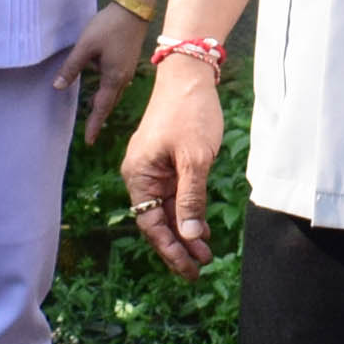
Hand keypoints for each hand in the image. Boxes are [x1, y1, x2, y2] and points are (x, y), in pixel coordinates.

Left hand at [56, 2, 153, 142]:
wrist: (134, 9)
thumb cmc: (109, 26)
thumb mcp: (85, 46)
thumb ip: (71, 67)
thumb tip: (57, 87)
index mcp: (113, 78)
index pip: (101, 107)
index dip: (94, 124)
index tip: (89, 141)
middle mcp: (123, 78)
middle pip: (110, 103)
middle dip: (99, 116)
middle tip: (90, 131)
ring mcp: (128, 70)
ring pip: (114, 92)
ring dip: (103, 102)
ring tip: (92, 109)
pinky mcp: (128, 61)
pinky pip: (117, 82)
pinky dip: (108, 89)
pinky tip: (101, 84)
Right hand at [124, 59, 225, 277]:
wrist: (190, 75)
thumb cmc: (190, 113)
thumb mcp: (195, 159)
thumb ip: (191, 198)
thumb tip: (188, 234)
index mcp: (139, 175)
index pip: (150, 223)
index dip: (169, 249)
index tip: (188, 268)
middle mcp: (141, 174)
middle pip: (157, 220)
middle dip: (178, 245)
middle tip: (199, 268)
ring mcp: (155, 168)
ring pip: (168, 209)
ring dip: (186, 230)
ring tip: (205, 254)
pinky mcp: (169, 162)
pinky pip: (176, 194)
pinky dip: (189, 211)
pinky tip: (201, 228)